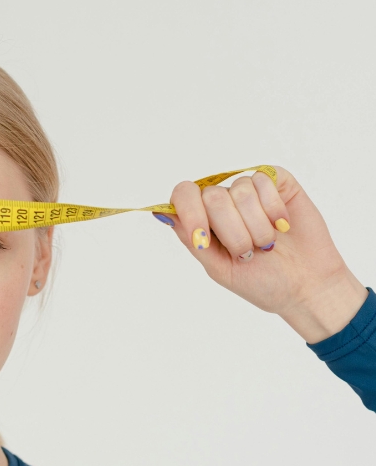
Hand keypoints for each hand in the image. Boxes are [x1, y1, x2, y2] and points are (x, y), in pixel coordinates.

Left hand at [157, 166, 367, 339]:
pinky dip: (273, 209)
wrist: (304, 286)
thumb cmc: (260, 280)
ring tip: (266, 243)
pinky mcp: (277, 182)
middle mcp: (223, 202)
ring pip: (240, 191)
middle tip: (247, 252)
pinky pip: (264, 180)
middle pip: (212, 197)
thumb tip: (161, 213)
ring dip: (256, 226)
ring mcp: (249, 191)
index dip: (190, 212)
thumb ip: (193, 240)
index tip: (201, 237)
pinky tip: (283, 226)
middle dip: (231, 231)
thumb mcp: (218, 267)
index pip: (183, 196)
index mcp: (203, 221)